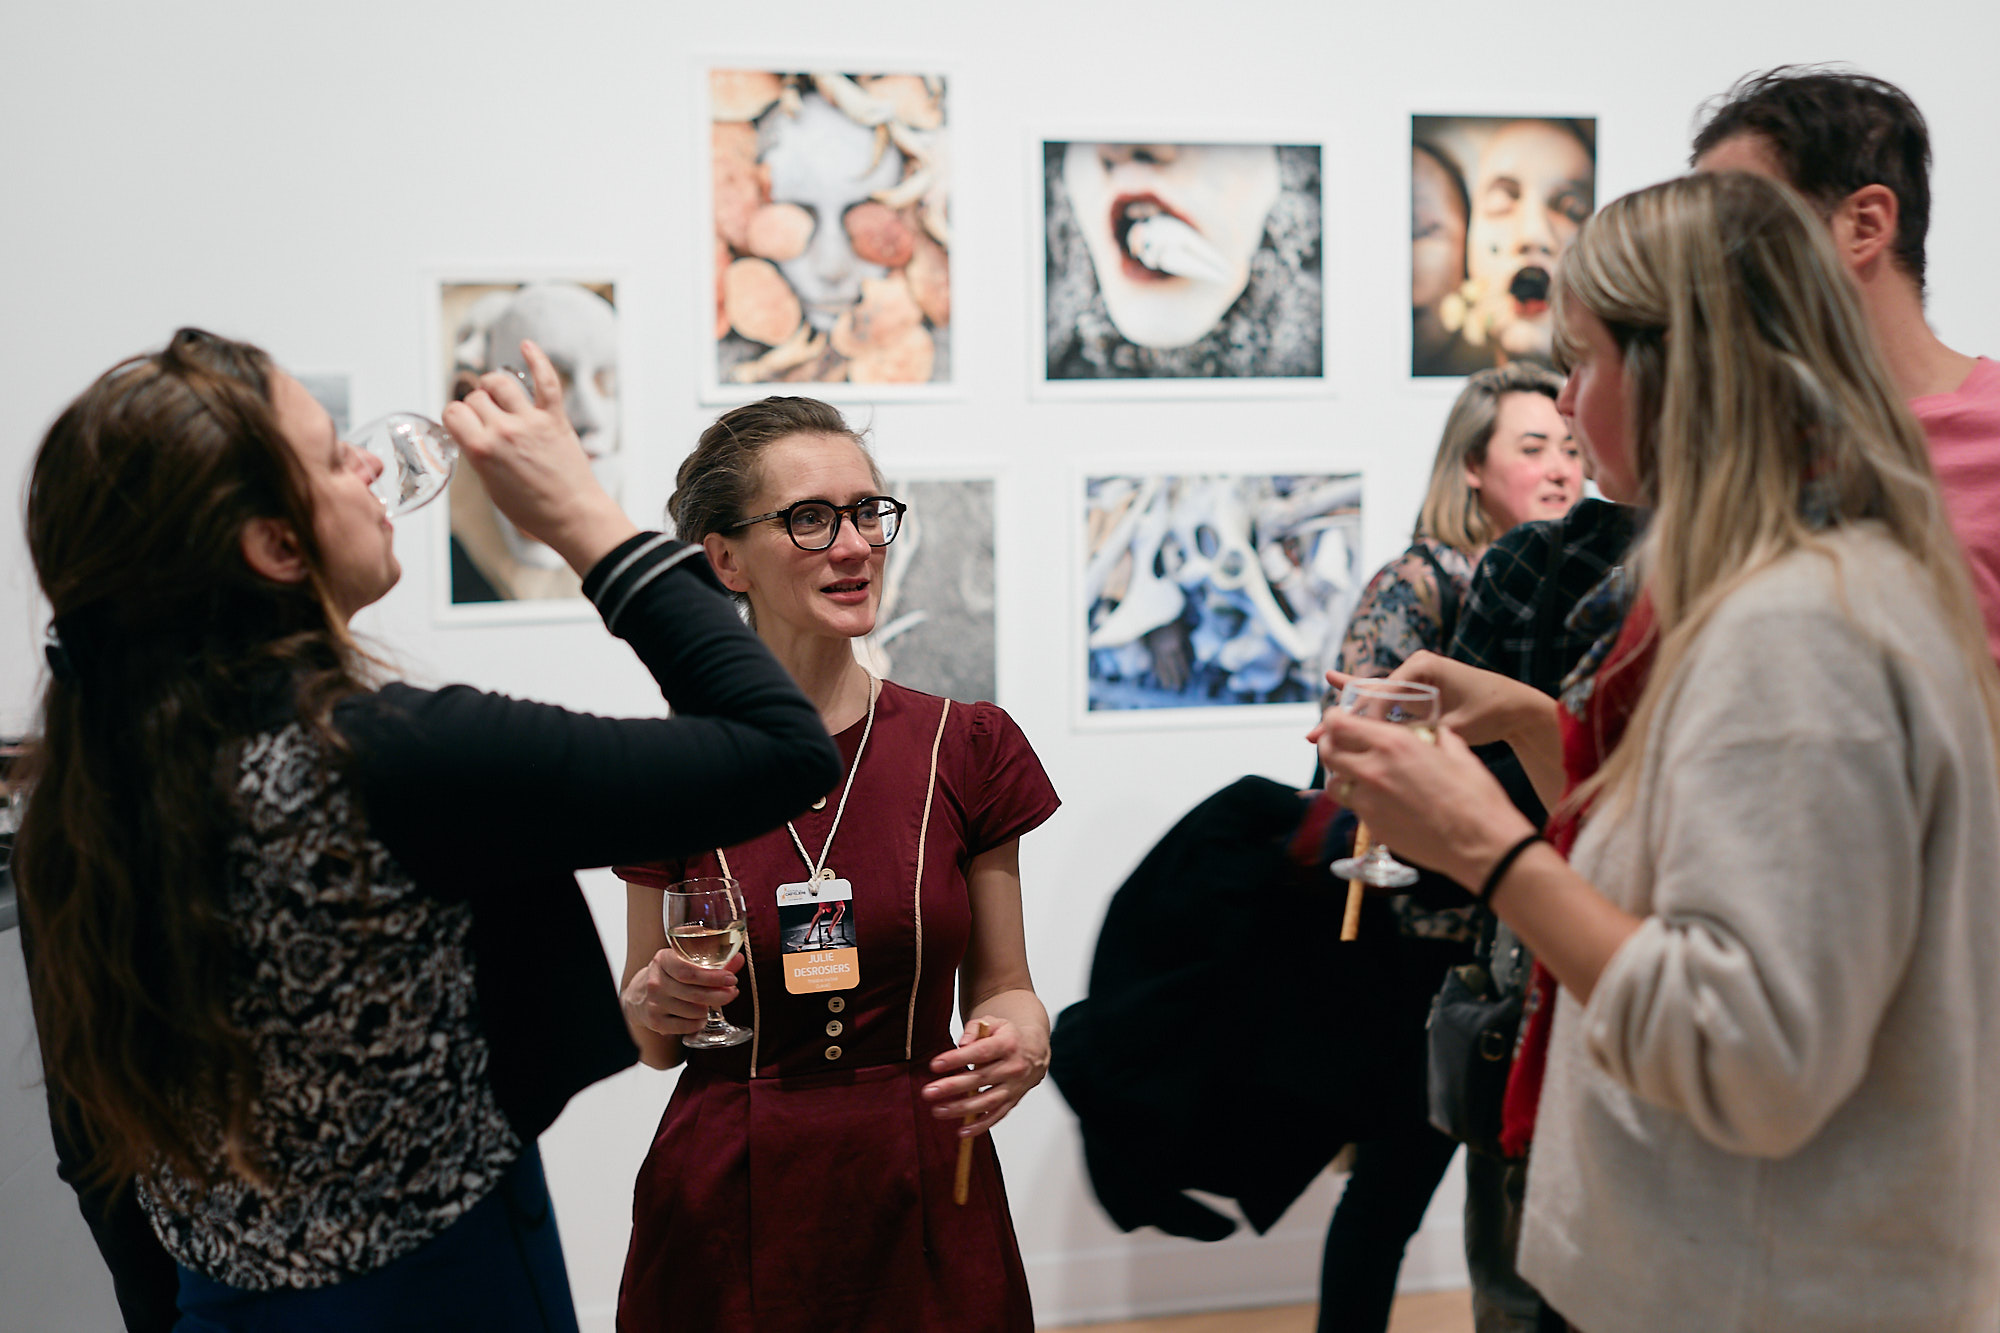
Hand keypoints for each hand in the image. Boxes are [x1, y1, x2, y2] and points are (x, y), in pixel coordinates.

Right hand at [441, 339, 636, 573]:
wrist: (572, 516)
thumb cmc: (533, 511)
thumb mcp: (491, 487)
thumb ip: (480, 456)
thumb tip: (475, 436)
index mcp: (480, 451)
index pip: (452, 413)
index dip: (455, 417)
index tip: (462, 422)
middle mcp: (503, 431)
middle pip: (476, 397)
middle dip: (476, 405)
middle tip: (485, 418)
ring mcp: (530, 422)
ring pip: (500, 382)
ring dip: (494, 384)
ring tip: (497, 392)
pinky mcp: (555, 419)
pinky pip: (545, 381)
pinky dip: (537, 359)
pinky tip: (526, 346)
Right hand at [621, 949, 742, 1036]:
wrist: (639, 995)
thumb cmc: (669, 975)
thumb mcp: (685, 961)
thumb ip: (714, 962)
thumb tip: (739, 960)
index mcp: (663, 960)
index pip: (689, 971)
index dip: (713, 977)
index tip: (731, 979)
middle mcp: (655, 982)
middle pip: (694, 993)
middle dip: (719, 995)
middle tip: (732, 993)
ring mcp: (653, 1003)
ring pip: (693, 1011)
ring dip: (708, 1009)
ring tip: (709, 1004)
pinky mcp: (655, 1022)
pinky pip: (686, 1026)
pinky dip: (698, 1023)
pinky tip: (700, 1017)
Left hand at [920, 1017, 1048, 1138]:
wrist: (1035, 1051)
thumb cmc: (1008, 1037)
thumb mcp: (994, 1023)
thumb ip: (975, 1029)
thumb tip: (961, 1044)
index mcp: (1007, 1044)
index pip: (981, 1052)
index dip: (957, 1059)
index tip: (935, 1065)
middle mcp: (1013, 1068)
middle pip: (980, 1079)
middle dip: (952, 1087)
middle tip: (929, 1092)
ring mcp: (1014, 1087)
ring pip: (987, 1101)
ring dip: (962, 1109)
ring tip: (938, 1111)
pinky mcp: (1013, 1102)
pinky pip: (997, 1116)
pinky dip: (980, 1126)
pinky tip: (962, 1131)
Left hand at [1310, 709, 1533, 889]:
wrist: (1480, 844)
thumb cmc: (1475, 797)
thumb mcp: (1457, 753)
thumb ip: (1437, 737)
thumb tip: (1435, 732)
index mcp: (1393, 744)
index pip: (1339, 725)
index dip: (1333, 720)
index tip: (1336, 719)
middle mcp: (1373, 770)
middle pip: (1328, 752)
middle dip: (1329, 745)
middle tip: (1339, 744)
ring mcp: (1369, 803)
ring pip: (1333, 784)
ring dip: (1340, 776)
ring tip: (1358, 775)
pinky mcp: (1373, 827)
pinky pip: (1355, 809)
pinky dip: (1361, 802)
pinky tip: (1382, 801)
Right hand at [1327, 650, 1550, 748]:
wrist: (1515, 706)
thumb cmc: (1490, 713)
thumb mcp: (1453, 726)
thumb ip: (1419, 733)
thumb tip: (1386, 749)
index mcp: (1421, 667)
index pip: (1381, 694)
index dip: (1363, 720)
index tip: (1350, 743)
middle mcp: (1413, 667)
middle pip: (1369, 696)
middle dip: (1344, 720)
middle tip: (1315, 737)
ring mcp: (1413, 677)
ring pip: (1372, 699)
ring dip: (1348, 718)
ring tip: (1315, 731)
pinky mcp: (1415, 689)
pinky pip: (1384, 698)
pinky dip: (1363, 702)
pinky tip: (1333, 680)